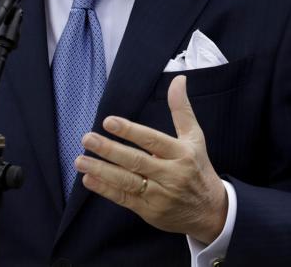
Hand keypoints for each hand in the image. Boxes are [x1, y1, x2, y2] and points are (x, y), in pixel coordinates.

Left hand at [77, 75, 227, 243]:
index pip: (152, 140)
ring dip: (101, 170)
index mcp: (181, 154)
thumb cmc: (197, 168)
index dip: (130, 131)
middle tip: (87, 138)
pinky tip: (89, 179)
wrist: (210, 211)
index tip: (109, 121)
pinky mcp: (149, 210)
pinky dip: (105, 190)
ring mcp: (159, 195)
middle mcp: (170, 175)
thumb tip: (178, 80)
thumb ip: (181, 109)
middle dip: (109, 150)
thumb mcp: (195, 138)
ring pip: (126, 181)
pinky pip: (124, 199)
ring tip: (80, 160)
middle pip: (136, 161)